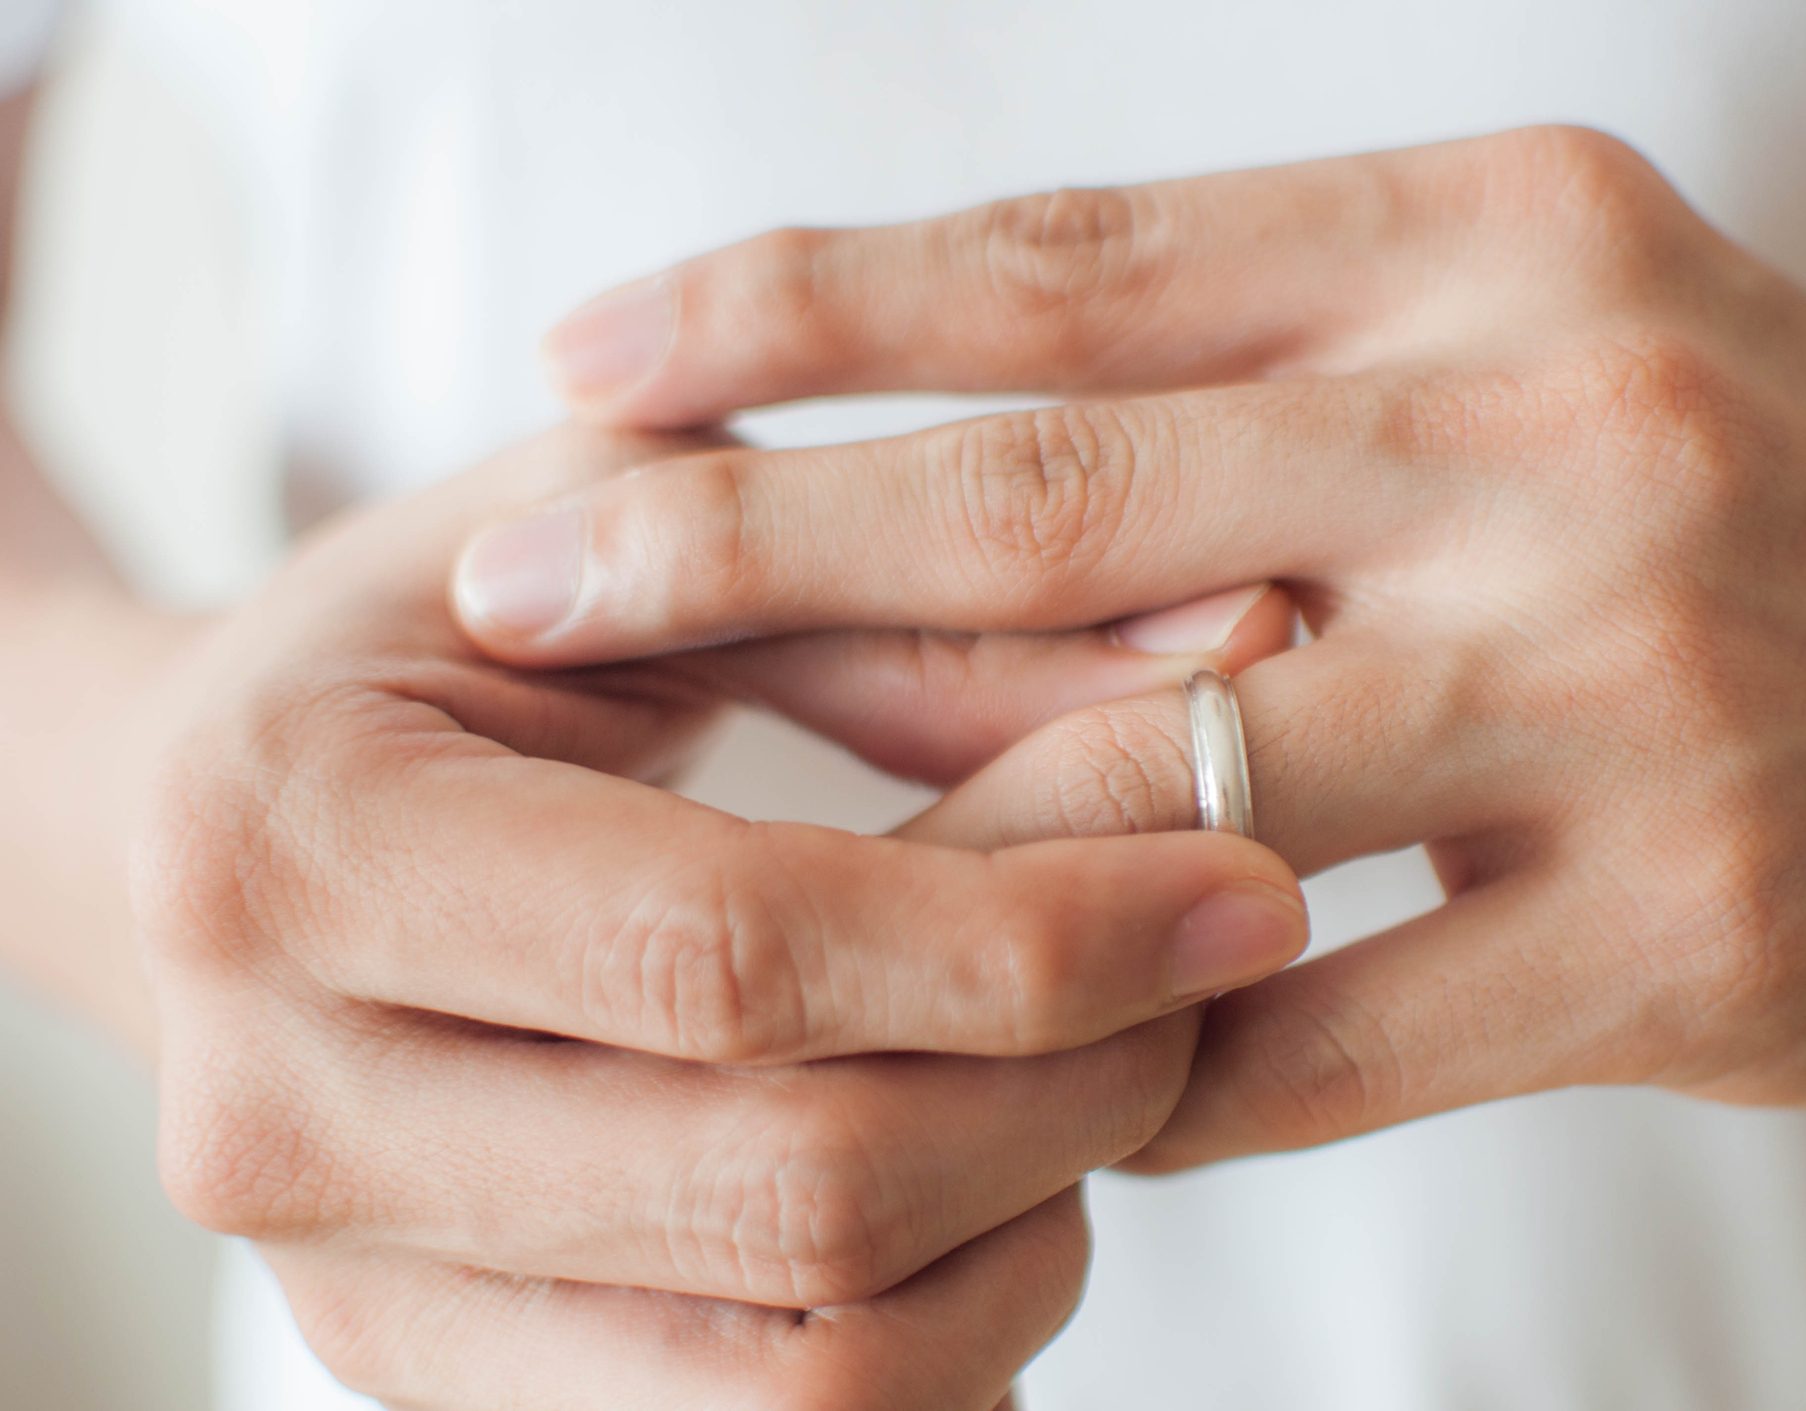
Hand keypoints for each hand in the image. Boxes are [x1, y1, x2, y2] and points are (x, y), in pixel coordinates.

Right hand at [132, 423, 1306, 1406]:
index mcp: (298, 844)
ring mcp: (357, 1293)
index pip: (732, 955)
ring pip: (815, 1375)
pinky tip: (991, 1168)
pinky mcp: (446, 1387)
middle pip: (798, 1198)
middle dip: (1077, 1087)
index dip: (1035, 936)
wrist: (227, 820)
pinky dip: (952, 1326)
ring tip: (1090, 1062)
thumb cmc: (456, 640)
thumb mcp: (662, 544)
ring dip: (1035, 1226)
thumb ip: (932, 612)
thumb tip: (1247, 655)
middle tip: (1203, 962)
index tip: (1247, 881)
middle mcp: (281, 1112)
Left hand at [471, 126, 1805, 1175]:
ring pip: (1152, 779)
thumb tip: (931, 490)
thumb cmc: (1766, 481)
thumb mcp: (1543, 326)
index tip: (591, 363)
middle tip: (520, 577)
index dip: (794, 312)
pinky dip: (1137, 1044)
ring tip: (728, 868)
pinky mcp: (1689, 938)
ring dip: (915, 838)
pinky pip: (1311, 1028)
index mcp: (1496, 249)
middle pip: (1047, 495)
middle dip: (743, 542)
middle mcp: (1550, 438)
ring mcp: (1622, 696)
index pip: (1063, 265)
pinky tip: (1029, 1064)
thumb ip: (1266, 376)